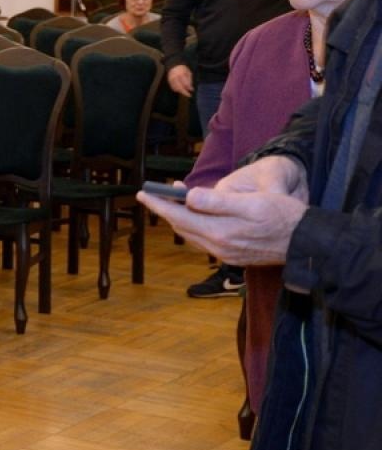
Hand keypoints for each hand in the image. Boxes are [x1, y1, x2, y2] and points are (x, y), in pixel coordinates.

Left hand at [138, 158, 308, 265]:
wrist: (306, 243)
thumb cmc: (282, 216)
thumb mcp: (252, 203)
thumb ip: (217, 202)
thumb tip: (188, 197)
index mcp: (220, 232)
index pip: (179, 217)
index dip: (159, 204)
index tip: (143, 193)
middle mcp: (218, 246)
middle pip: (181, 226)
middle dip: (166, 209)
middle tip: (155, 193)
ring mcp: (225, 254)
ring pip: (191, 234)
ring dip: (179, 218)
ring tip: (172, 201)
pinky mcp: (232, 256)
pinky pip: (203, 241)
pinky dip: (193, 227)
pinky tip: (195, 217)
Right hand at [167, 65, 193, 95]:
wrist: (174, 66)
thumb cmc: (183, 69)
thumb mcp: (189, 73)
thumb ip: (190, 81)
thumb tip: (191, 89)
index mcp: (181, 75)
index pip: (185, 83)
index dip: (189, 88)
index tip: (192, 90)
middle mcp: (175, 78)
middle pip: (180, 88)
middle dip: (185, 92)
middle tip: (189, 95)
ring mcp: (171, 80)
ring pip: (176, 89)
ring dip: (181, 91)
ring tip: (185, 92)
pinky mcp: (169, 82)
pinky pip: (173, 88)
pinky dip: (177, 90)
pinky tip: (180, 90)